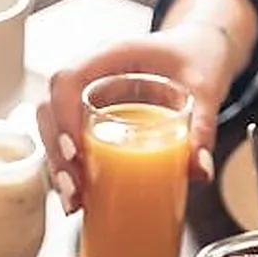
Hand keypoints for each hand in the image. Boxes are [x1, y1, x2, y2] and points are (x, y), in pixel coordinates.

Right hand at [38, 24, 233, 213]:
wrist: (198, 52)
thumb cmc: (196, 59)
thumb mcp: (206, 88)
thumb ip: (203, 127)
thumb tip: (199, 173)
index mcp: (111, 56)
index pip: (68, 79)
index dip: (63, 115)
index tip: (76, 152)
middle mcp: (91, 75)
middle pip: (51, 110)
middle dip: (56, 154)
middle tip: (76, 191)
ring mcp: (87, 97)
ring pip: (53, 129)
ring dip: (58, 167)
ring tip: (75, 204)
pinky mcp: (91, 119)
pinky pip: (67, 141)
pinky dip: (70, 170)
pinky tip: (80, 201)